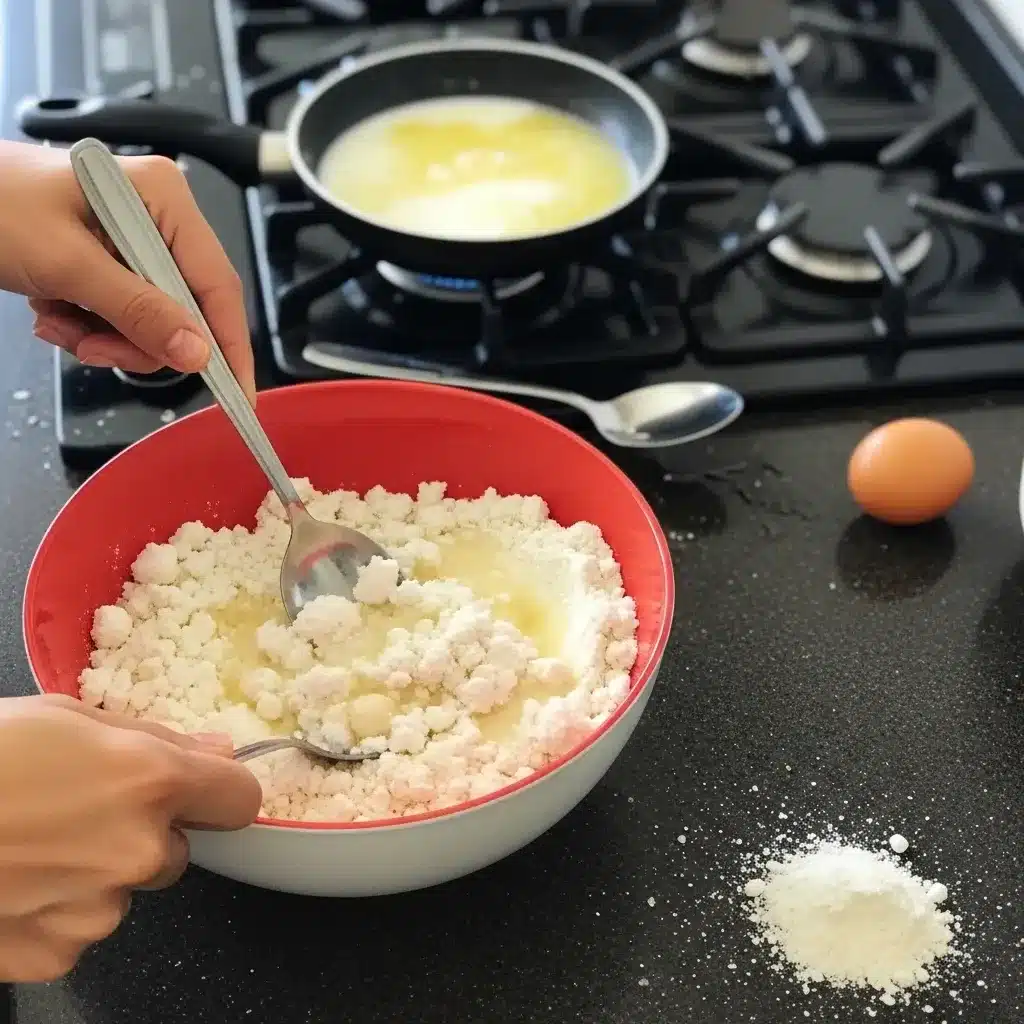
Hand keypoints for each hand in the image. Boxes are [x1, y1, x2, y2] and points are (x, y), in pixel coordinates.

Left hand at [0, 140, 254, 401]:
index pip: (217, 284)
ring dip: (105, 336)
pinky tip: (52, 311)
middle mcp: (157, 216)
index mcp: (162, 198)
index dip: (227, 343)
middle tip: (95, 350)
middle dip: (138, 340)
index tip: (234, 392)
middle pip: (183, 308)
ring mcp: (132, 239)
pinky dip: (88, 326)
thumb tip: (197, 353)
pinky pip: (122, 314)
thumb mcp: (66, 264)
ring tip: (59, 323)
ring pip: (151, 319)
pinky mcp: (108, 258)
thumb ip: (136, 311)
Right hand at [0, 694, 260, 981]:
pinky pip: (80, 928)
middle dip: (142, 832)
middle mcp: (138, 852)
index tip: (202, 791)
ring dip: (97, 873)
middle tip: (79, 812)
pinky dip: (57, 912)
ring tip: (32, 845)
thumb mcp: (66, 717)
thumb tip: (216, 751)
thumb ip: (154, 739)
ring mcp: (98, 911)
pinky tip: (15, 882)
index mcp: (149, 783)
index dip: (221, 792)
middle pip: (175, 849)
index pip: (241, 798)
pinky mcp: (56, 954)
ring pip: (125, 890)